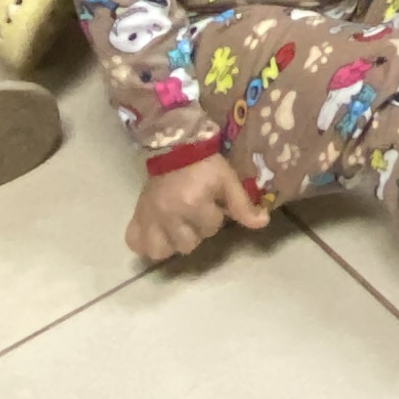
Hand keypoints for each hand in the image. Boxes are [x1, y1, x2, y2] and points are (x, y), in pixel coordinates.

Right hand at [126, 154, 267, 263]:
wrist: (175, 147)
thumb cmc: (205, 165)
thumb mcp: (228, 181)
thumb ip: (243, 205)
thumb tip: (263, 223)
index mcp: (192, 204)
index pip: (211, 228)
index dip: (215, 216)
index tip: (212, 202)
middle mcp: (168, 215)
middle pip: (187, 245)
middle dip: (195, 231)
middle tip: (195, 213)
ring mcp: (149, 217)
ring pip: (160, 251)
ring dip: (171, 242)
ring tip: (177, 227)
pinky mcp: (137, 215)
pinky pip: (135, 242)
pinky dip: (145, 243)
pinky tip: (157, 233)